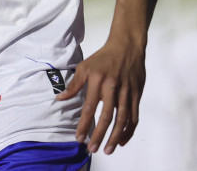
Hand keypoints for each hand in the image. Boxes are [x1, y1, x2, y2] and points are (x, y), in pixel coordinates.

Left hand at [56, 35, 145, 154]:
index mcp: (97, 80)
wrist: (127, 46)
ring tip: (108, 150)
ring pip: (122, 119)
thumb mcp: (85, 66)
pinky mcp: (136, 95)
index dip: (84, 124)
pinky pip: (134, 116)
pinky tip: (122, 140)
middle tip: (92, 149)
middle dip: (99, 135)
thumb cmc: (103, 57)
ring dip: (115, 137)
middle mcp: (113, 87)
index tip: (79, 138)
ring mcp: (126, 92)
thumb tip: (60, 98)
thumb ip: (74, 84)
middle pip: (106, 116)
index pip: (89, 107)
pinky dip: (129, 130)